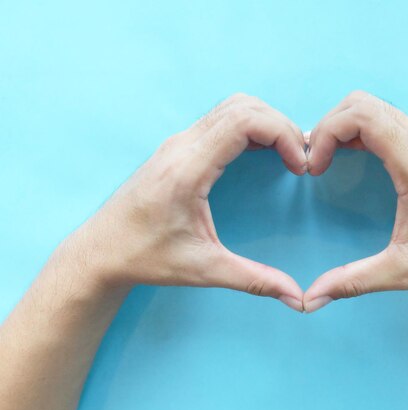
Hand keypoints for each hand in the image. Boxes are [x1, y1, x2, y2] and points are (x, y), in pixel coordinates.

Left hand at [62, 93, 306, 310]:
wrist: (100, 251)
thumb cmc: (145, 258)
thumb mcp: (203, 270)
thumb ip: (254, 280)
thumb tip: (298, 299)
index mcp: (188, 169)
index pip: (244, 121)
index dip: (282, 134)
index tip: (300, 165)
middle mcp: (181, 146)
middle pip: (243, 106)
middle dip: (280, 126)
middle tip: (300, 158)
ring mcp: (177, 143)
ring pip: (231, 107)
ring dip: (265, 122)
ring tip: (287, 153)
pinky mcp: (177, 147)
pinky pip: (220, 119)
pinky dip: (249, 127)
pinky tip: (262, 153)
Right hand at [303, 91, 407, 311]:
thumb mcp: (406, 270)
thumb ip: (354, 281)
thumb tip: (313, 298)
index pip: (363, 115)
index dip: (327, 132)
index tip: (315, 166)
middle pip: (363, 103)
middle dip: (329, 125)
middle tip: (314, 161)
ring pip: (376, 107)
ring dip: (344, 126)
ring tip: (327, 158)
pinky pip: (389, 120)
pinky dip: (362, 130)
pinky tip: (352, 156)